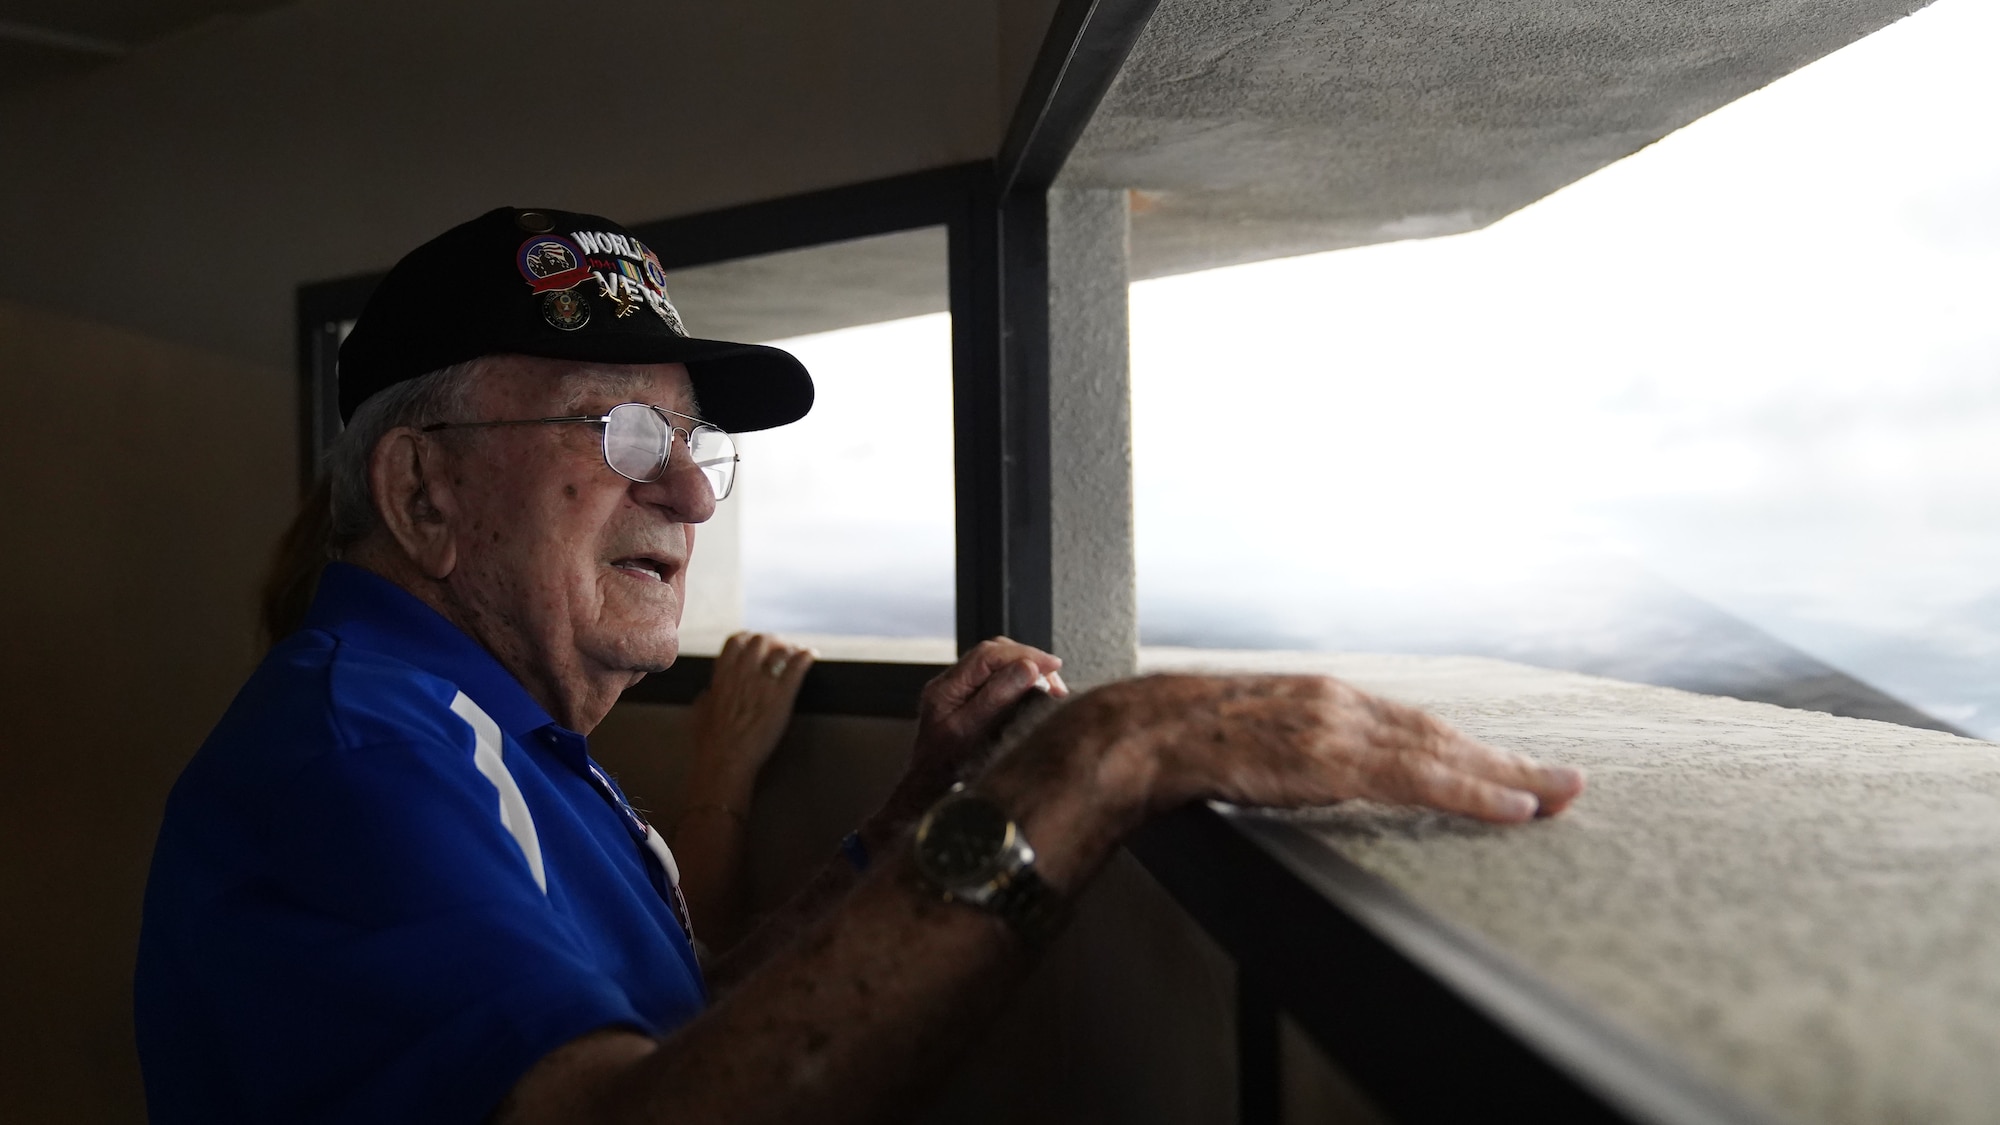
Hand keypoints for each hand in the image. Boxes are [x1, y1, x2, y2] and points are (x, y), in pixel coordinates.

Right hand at [688, 632, 814, 795]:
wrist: (726, 760)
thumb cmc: (710, 743)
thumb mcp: (700, 712)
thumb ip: (708, 697)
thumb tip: (710, 692)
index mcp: (722, 675)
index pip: (736, 641)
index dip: (748, 637)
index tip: (755, 641)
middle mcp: (742, 673)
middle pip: (761, 641)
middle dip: (772, 642)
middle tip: (780, 648)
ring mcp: (763, 683)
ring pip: (781, 651)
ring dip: (790, 649)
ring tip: (797, 653)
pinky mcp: (782, 696)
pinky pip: (797, 666)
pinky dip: (806, 656)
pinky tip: (811, 655)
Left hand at [870, 638, 1068, 833]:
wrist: (927, 796)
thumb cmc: (944, 772)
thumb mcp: (971, 733)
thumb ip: (996, 698)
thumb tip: (1028, 668)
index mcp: (945, 689)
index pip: (988, 655)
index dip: (1024, 654)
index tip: (1052, 665)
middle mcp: (950, 686)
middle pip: (994, 654)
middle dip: (1029, 661)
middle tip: (1055, 679)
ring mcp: (959, 694)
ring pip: (998, 666)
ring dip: (1027, 672)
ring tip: (1051, 689)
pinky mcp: (969, 704)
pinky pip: (998, 681)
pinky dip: (1021, 684)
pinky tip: (1036, 696)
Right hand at [986, 674, 1584, 886]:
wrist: (1142, 734)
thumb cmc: (1192, 747)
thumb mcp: (1259, 746)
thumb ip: (1300, 758)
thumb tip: (1329, 784)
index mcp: (1327, 704)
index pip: (1417, 729)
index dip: (1472, 753)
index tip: (1519, 774)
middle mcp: (1343, 705)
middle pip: (1444, 736)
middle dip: (1509, 763)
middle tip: (1571, 786)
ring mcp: (1339, 729)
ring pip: (1442, 753)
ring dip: (1506, 777)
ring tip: (1555, 798)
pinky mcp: (1329, 758)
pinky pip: (1416, 777)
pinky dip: (1470, 790)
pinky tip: (1510, 807)